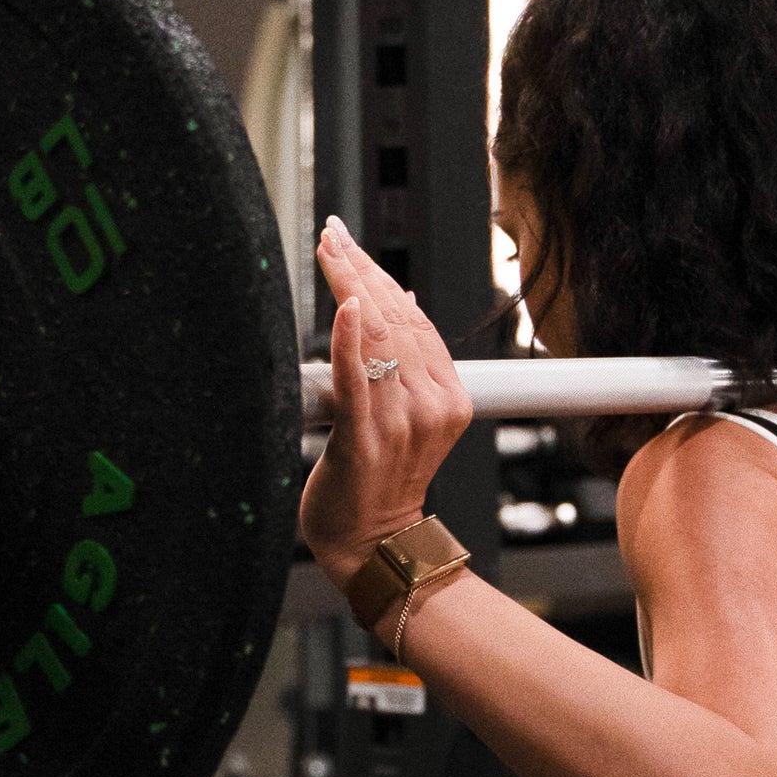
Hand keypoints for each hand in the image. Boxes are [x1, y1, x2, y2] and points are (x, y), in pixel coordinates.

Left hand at [298, 216, 473, 571]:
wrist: (372, 543)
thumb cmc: (380, 481)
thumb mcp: (406, 416)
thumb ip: (407, 363)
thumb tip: (401, 300)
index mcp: (448, 397)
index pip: (414, 321)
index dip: (380, 277)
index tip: (348, 243)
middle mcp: (431, 405)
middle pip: (395, 321)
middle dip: (360, 270)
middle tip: (331, 232)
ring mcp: (400, 422)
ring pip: (376, 340)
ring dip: (349, 287)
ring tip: (328, 249)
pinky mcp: (365, 438)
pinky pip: (357, 380)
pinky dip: (347, 340)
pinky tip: (342, 305)